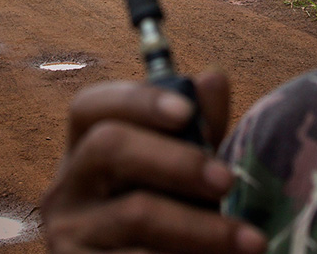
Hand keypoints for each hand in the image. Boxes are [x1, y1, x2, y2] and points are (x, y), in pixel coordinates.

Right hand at [40, 70, 266, 253]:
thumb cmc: (165, 228)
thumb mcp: (181, 178)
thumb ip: (196, 132)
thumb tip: (213, 78)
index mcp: (84, 150)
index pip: (92, 105)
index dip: (138, 100)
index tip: (186, 110)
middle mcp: (67, 186)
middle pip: (108, 146)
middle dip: (176, 160)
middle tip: (228, 182)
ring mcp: (68, 232)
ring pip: (134, 213)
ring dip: (202, 227)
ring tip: (249, 242)